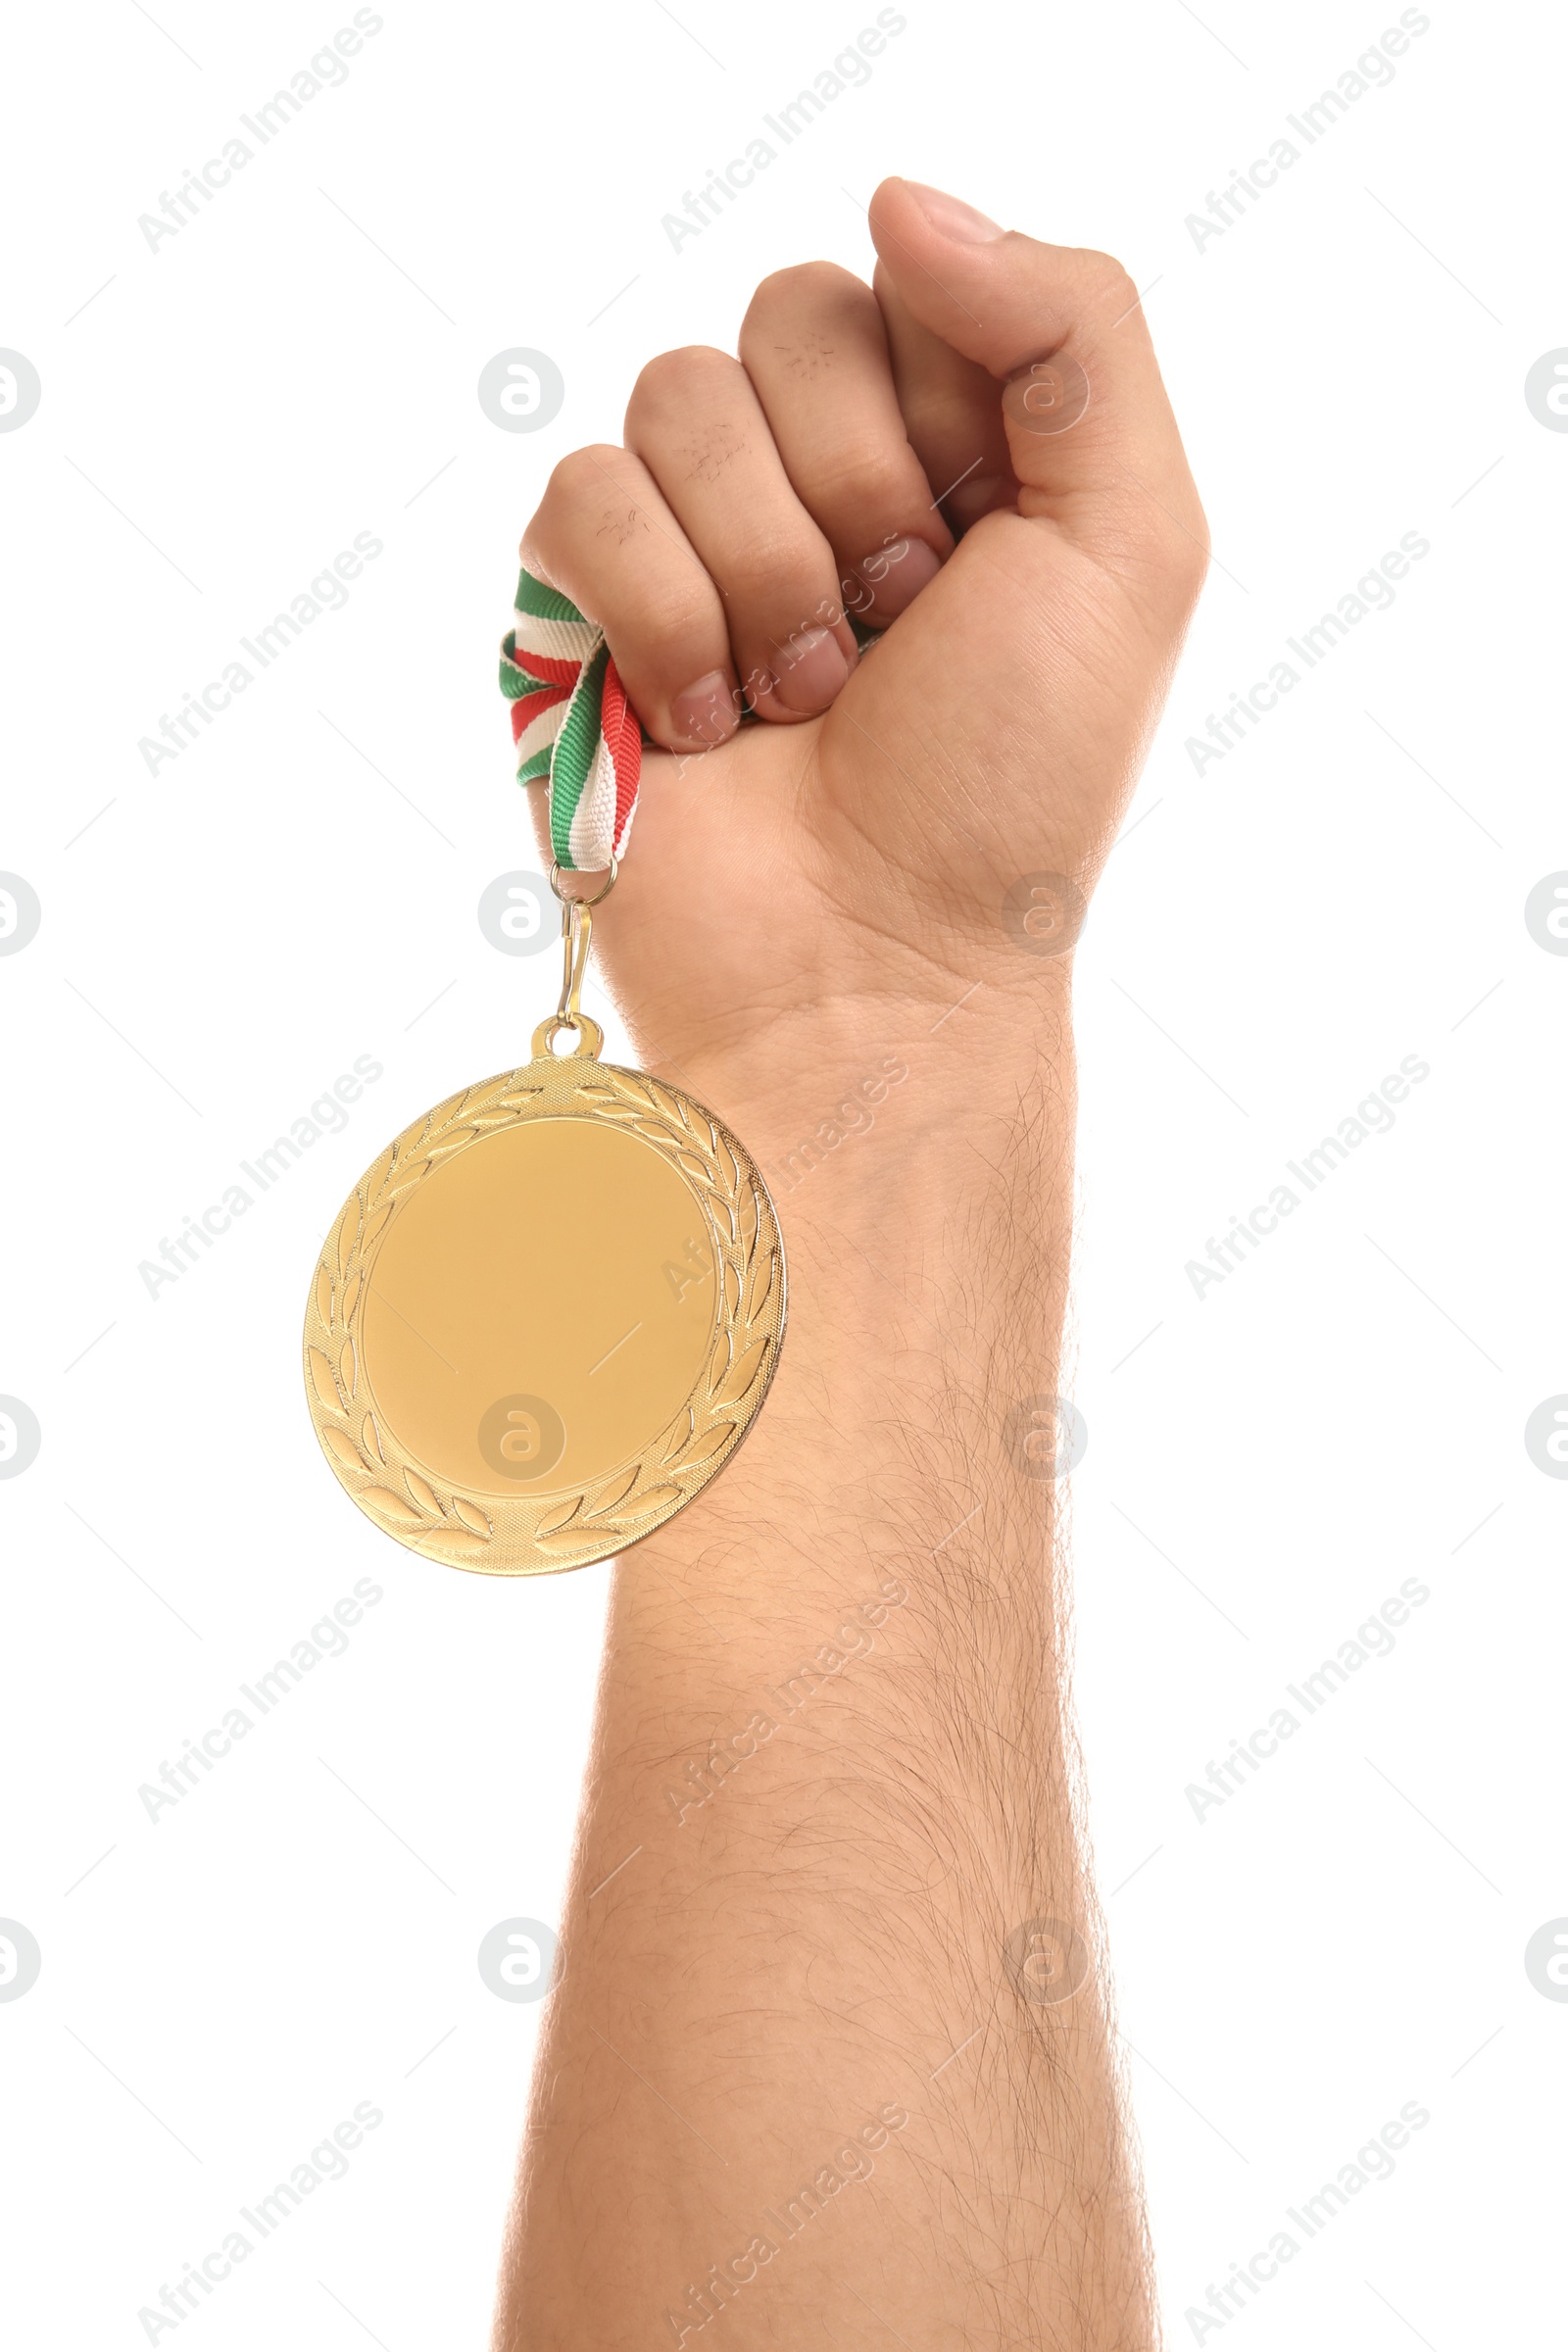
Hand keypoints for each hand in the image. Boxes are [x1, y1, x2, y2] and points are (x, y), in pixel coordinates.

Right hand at [519, 177, 1205, 1119]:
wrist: (874, 974)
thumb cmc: (1010, 792)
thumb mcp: (1130, 543)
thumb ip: (1071, 326)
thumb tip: (898, 194)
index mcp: (953, 444)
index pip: (911, 280)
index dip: (948, 415)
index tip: (977, 559)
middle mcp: (815, 474)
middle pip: (786, 314)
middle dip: (859, 496)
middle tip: (889, 639)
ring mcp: (689, 536)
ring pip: (675, 395)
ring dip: (764, 575)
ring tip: (804, 701)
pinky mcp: (579, 607)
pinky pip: (580, 496)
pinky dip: (662, 620)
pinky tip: (710, 726)